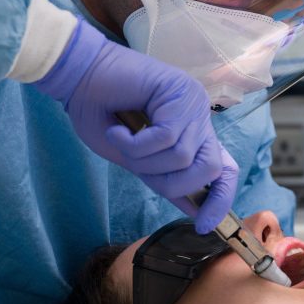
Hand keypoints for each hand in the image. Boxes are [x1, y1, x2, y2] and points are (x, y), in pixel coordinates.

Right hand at [32, 18, 237, 232]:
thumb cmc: (100, 114)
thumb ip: (166, 179)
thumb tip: (197, 212)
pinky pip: (165, 138)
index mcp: (192, 134)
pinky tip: (118, 130)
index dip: (220, 199)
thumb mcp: (135, 160)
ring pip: (183, 157)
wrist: (78, 77)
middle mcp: (199, 118)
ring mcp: (194, 103)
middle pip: (209, 169)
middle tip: (136, 166)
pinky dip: (134, 144)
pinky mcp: (182, 92)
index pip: (225, 169)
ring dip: (144, 160)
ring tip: (122, 140)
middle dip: (170, 181)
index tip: (204, 226)